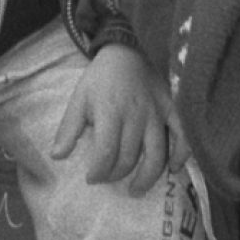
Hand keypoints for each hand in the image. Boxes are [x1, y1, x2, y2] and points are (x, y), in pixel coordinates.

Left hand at [50, 45, 172, 192]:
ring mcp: (156, 113)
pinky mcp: (171, 109)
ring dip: (146, 177)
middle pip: (128, 158)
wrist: (127, 51)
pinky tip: (173, 167)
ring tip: (136, 189)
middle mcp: (135, 116)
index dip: (98, 172)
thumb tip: (57, 156)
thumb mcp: (79, 98)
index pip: (105, 153)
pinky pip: (183, 135)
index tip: (91, 178)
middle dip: (116, 175)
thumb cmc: (101, 78)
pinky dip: (181, 154)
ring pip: (155, 154)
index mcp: (110, 113)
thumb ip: (69, 128)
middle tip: (108, 179)